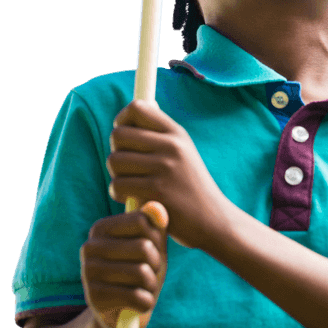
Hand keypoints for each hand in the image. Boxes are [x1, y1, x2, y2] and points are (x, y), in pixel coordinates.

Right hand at [80, 201, 168, 327]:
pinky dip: (146, 302)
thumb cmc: (139, 270)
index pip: (142, 220)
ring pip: (142, 273)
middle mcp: (89, 247)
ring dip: (152, 284)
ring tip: (144, 288)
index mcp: (100, 228)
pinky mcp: (93, 299)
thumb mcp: (151, 245)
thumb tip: (158, 209)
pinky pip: (136, 297)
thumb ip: (156, 225)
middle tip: (148, 273)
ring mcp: (87, 272)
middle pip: (144, 246)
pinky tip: (138, 304)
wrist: (121, 313)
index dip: (156, 239)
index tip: (151, 250)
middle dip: (155, 264)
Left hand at [107, 99, 229, 249]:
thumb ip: (160, 132)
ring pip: (114, 161)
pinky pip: (118, 185)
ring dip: (116, 175)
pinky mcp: (156, 192)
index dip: (122, 121)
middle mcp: (171, 146)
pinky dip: (119, 193)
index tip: (125, 138)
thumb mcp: (183, 151)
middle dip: (116, 151)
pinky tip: (132, 197)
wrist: (212, 219)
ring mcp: (164, 168)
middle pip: (118, 135)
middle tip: (126, 166)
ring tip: (130, 183)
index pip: (137, 108)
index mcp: (176, 133)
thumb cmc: (190, 185)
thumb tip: (136, 108)